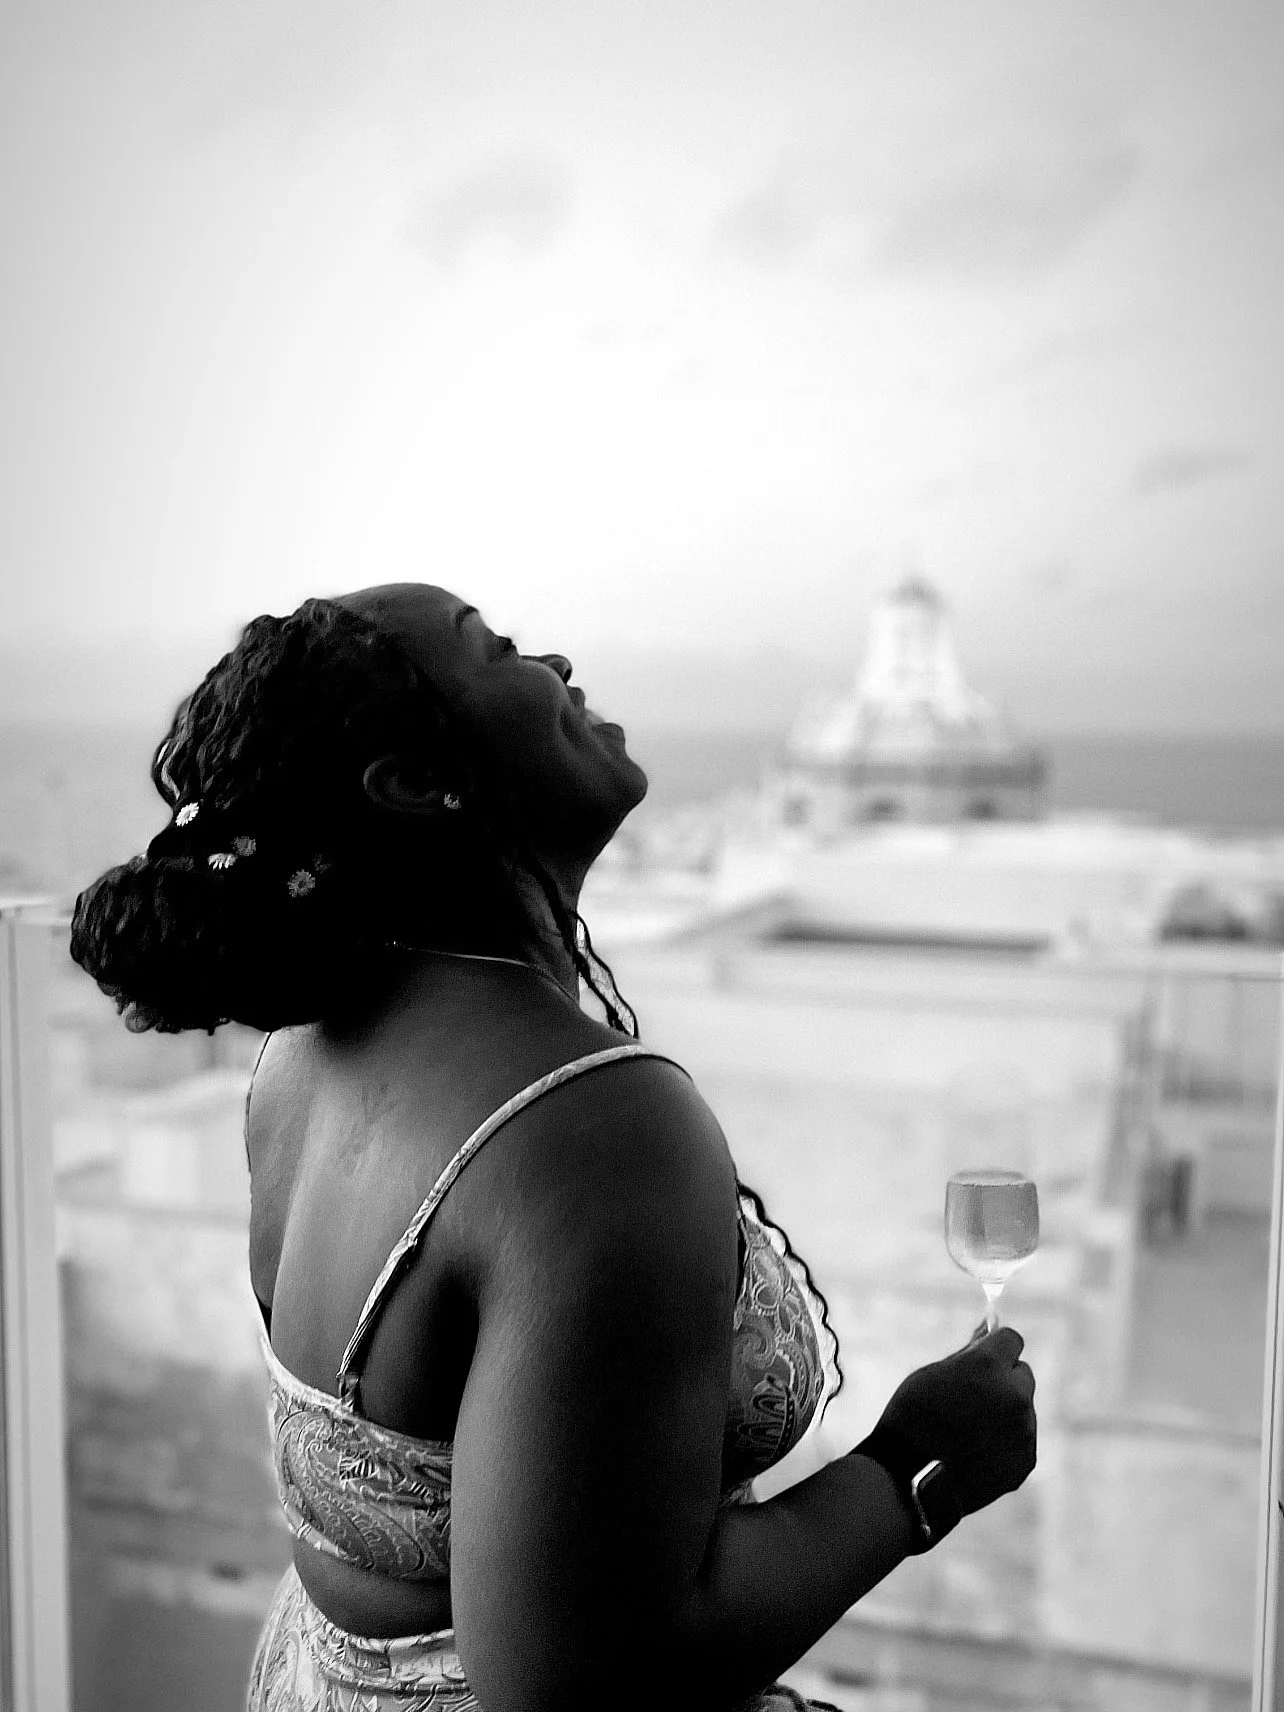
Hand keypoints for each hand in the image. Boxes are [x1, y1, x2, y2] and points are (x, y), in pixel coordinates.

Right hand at [867, 1325, 1036, 1518]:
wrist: (910, 1477)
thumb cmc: (914, 1417)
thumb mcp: (932, 1373)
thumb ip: (966, 1355)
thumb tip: (986, 1337)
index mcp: (989, 1366)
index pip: (1012, 1340)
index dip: (996, 1347)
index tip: (984, 1357)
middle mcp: (1014, 1394)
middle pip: (1022, 1375)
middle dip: (1004, 1380)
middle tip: (974, 1396)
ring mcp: (1024, 1430)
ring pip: (1023, 1410)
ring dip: (1005, 1413)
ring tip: (970, 1432)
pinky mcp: (1026, 1461)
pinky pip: (1022, 1441)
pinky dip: (1006, 1442)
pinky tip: (977, 1452)